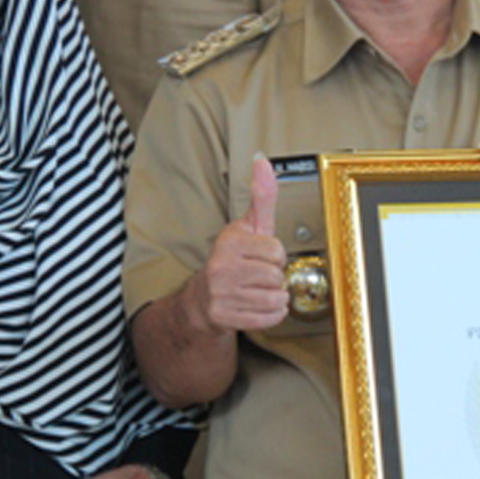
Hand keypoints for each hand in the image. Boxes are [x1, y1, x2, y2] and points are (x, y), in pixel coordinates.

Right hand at [192, 154, 288, 332]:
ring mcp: (221, 294)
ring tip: (257, 291)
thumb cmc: (232, 260)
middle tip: (257, 276)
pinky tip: (256, 306)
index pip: (276, 250)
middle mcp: (221, 267)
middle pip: (277, 276)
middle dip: (274, 278)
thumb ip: (261, 196)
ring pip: (275, 299)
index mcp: (229, 241)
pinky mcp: (224, 317)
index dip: (275, 255)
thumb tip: (262, 160)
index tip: (260, 256)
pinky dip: (271, 315)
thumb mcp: (248, 226)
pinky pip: (269, 319)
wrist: (202, 300)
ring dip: (275, 298)